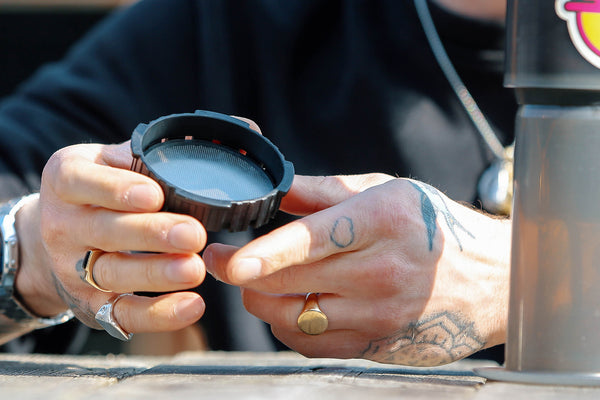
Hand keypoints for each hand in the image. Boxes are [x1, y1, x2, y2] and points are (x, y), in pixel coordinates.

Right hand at [15, 141, 206, 333]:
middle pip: (105, 231)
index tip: (154, 195)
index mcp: (65, 181)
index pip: (82, 182)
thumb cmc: (96, 191)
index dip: (118, 189)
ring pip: (113, 273)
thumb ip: (135, 159)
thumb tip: (185, 153)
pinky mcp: (90, 303)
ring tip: (194, 269)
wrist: (58, 235)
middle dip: (152, 234)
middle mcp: (62, 225)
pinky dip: (158, 314)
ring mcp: (72, 268)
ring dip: (157, 274)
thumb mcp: (104, 163)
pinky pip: (123, 313)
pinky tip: (190, 306)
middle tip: (193, 235)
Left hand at [204, 174, 510, 365]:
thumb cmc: (433, 227)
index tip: (226, 260)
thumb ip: (324, 191)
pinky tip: (293, 303)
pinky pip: (312, 345)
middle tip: (226, 259)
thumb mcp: (386, 191)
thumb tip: (275, 186)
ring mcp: (380, 318)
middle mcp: (381, 274)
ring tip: (261, 280)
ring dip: (263, 300)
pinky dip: (289, 325)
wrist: (489, 281)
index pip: (310, 242)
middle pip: (290, 284)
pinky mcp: (377, 348)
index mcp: (381, 222)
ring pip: (292, 319)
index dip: (264, 254)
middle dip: (244, 274)